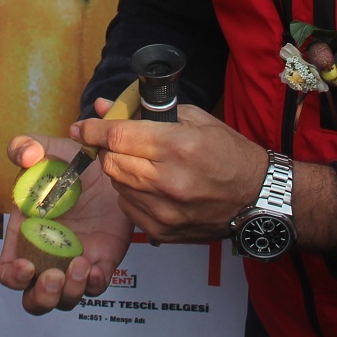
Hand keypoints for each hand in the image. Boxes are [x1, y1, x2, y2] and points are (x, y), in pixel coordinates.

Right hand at [0, 98, 134, 313]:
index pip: (8, 272)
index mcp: (26, 236)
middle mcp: (48, 256)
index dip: (13, 277)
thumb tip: (25, 155)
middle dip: (42, 297)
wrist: (111, 167)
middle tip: (54, 277)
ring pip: (66, 300)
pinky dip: (93, 285)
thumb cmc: (73, 162)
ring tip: (81, 264)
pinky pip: (95, 287)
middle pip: (35, 299)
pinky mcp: (102, 261)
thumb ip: (26, 146)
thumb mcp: (49, 149)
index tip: (26, 265)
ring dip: (69, 292)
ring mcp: (75, 262)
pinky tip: (96, 268)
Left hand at [73, 103, 268, 241]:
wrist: (256, 197)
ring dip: (120, 171)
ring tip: (143, 164)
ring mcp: (163, 210)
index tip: (81, 127)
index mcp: (178, 146)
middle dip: (108, 149)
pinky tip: (151, 186)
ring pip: (116, 184)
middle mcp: (168, 180)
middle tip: (117, 143)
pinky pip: (127, 207)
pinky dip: (131, 193)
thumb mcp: (195, 119)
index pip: (117, 136)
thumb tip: (104, 106)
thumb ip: (146, 111)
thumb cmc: (229, 153)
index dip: (93, 130)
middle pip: (111, 162)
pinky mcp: (162, 230)